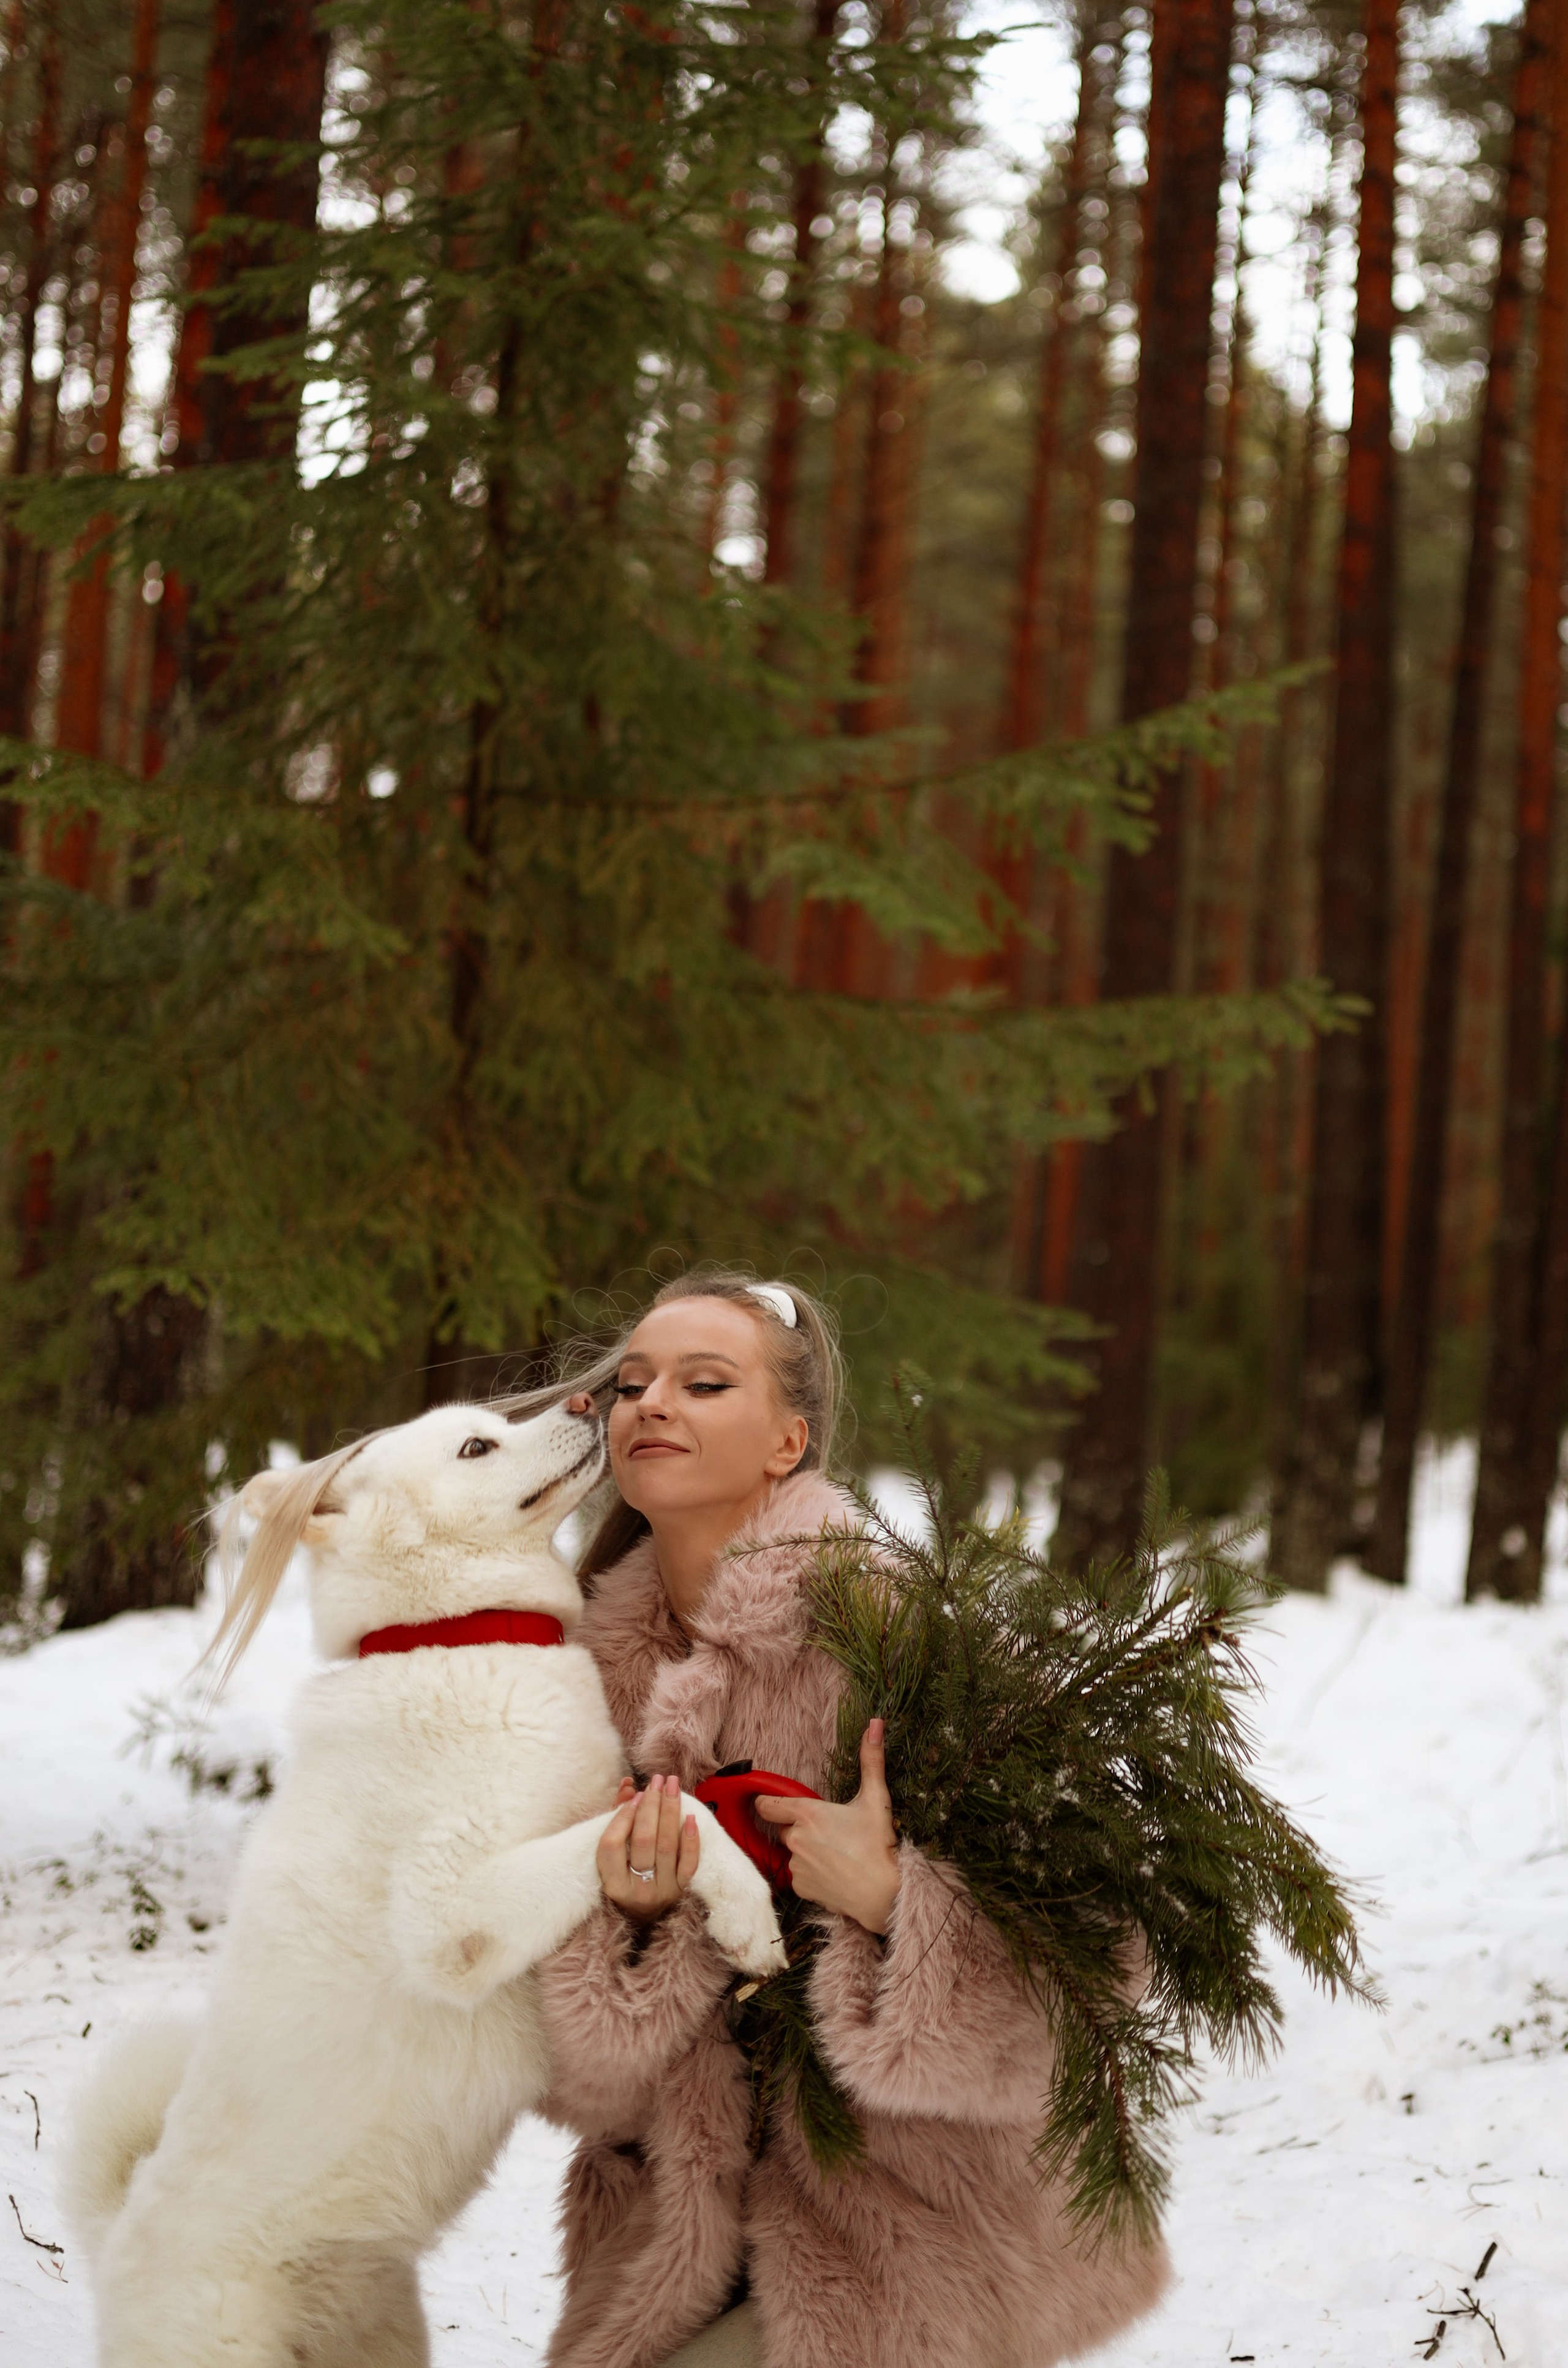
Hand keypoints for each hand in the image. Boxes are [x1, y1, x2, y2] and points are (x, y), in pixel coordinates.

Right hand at [597, 1773, 698, 1921]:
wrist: (645, 1916)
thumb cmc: (625, 1878)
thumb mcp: (614, 1856)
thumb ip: (616, 1819)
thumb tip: (628, 1786)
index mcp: (613, 1885)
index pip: (612, 1846)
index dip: (622, 1818)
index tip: (634, 1796)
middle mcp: (638, 1891)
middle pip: (643, 1841)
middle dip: (651, 1806)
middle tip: (657, 1781)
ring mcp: (662, 1892)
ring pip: (667, 1847)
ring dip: (670, 1812)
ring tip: (672, 1786)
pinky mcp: (682, 1891)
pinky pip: (689, 1864)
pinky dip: (691, 1840)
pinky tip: (690, 1817)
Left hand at [755, 1720, 901, 1936]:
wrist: (883, 1894)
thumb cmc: (878, 1845)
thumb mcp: (876, 1798)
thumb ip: (871, 1759)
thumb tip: (875, 1723)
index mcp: (807, 1814)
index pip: (766, 1804)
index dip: (767, 1802)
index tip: (773, 1802)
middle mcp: (795, 1839)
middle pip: (784, 1828)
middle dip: (799, 1828)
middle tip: (827, 1831)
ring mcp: (796, 1866)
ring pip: (793, 1853)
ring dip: (806, 1851)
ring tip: (835, 1854)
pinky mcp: (801, 1888)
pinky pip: (800, 1876)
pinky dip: (811, 1873)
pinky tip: (833, 1873)